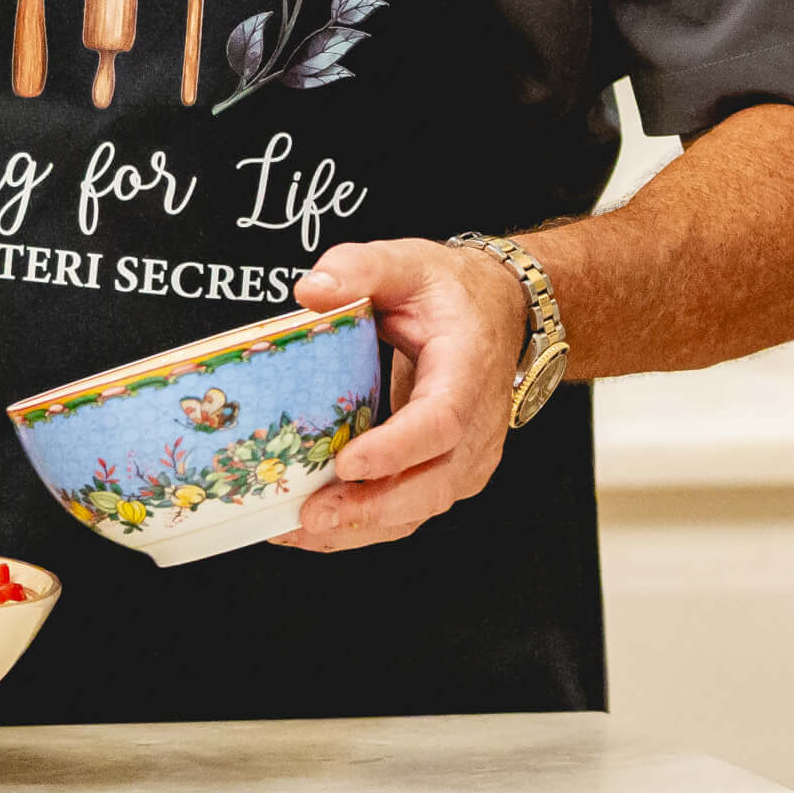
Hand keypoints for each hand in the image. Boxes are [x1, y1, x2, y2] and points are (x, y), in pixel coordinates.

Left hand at [274, 238, 528, 552]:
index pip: (440, 423)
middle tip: (310, 515)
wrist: (498, 314)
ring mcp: (465, 459)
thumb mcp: (407, 262)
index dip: (395, 449)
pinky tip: (309, 530)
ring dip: (358, 528)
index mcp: (467, 373)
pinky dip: (360, 527)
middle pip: (430, 484)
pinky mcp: (446, 475)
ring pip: (417, 509)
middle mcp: (475, 428)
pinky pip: (406, 511)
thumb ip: (359, 267)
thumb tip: (311, 291)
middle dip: (369, 508)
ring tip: (295, 530)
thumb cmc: (449, 293)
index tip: (346, 463)